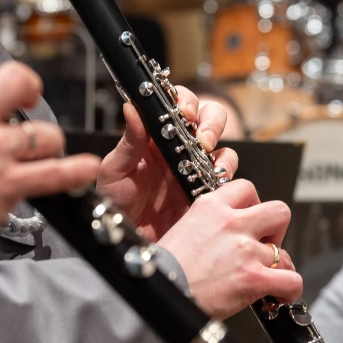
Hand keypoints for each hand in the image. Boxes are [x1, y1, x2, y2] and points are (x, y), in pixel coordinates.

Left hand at [97, 87, 237, 239]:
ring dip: (221, 152)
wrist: (126, 240)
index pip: (178, 105)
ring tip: (209, 164)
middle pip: (209, 119)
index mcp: (157, 138)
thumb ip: (128, 141)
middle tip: (203, 139)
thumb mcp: (114, 171)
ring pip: (223, 148)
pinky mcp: (207, 194)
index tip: (185, 113)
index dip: (187, 102)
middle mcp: (180, 150)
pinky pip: (227, 180)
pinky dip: (226, 177)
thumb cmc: (115, 204)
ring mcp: (196, 171)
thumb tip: (132, 108)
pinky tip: (213, 184)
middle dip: (212, 122)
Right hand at [157, 178, 300, 318]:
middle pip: (279, 211)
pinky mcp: (253, 278)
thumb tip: (230, 232)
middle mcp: (231, 223)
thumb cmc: (164, 270)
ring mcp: (244, 250)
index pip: (248, 188)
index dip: (254, 205)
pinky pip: (291, 279)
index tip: (250, 220)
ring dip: (279, 266)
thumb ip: (210, 223)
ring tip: (267, 277)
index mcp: (211, 206)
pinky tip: (279, 295)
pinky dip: (290, 289)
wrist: (159, 295)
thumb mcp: (183, 229)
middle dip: (276, 230)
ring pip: (285, 253)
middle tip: (264, 246)